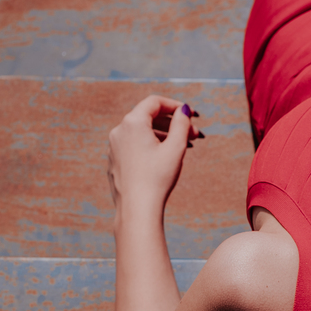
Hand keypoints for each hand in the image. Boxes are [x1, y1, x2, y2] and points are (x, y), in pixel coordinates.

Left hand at [107, 95, 200, 219]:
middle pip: (149, 117)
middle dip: (174, 123)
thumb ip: (181, 124)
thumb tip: (183, 109)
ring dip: (165, 135)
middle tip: (195, 134)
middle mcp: (119, 131)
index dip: (175, 106)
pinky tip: (166, 158)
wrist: (137, 208)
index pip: (155, 102)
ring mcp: (115, 146)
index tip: (192, 115)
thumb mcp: (175, 148)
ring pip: (142, 132)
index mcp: (133, 122)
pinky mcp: (115, 161)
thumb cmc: (157, 178)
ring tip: (185, 147)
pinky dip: (151, 146)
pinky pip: (135, 145)